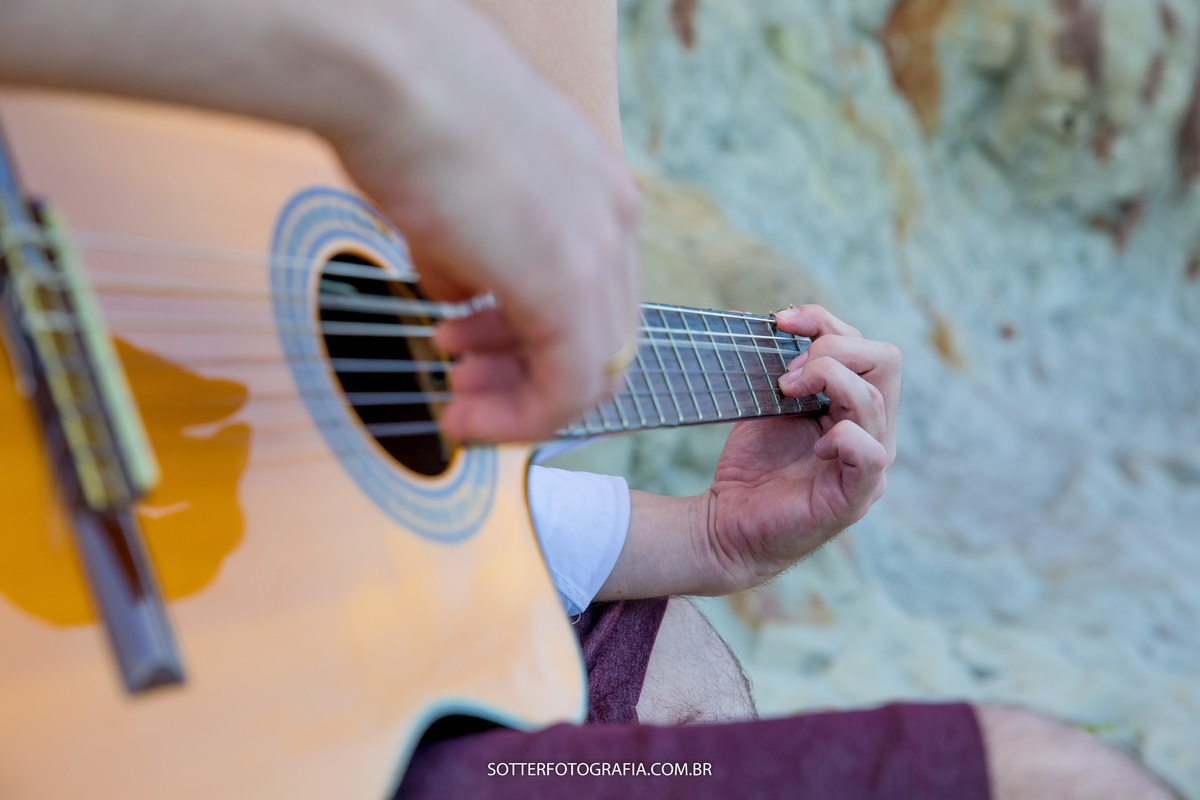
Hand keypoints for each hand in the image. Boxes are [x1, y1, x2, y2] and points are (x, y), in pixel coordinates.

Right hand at [330, 0, 640, 443]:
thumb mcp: (454, 191)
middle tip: (469, 383)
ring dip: (524, 400)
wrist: (385, 71)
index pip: (595, 295)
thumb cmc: (404, 108)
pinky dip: (522, 418)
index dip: (535, 340)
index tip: (474, 352)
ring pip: (593, 371)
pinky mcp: (568, 288)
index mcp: (595, 188)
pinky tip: (467, 417)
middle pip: (603, 338)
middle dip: (529, 374)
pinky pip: (567, 386)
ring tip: (461, 399)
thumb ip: (468, 252)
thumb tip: (454, 292)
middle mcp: (613, 219)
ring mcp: (598, 251)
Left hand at [595, 305, 898, 602]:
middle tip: (788, 372)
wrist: (726, 521)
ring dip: (827, 380)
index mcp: (858, 407)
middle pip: (886, 360)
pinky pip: (869, 454)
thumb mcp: (774, 401)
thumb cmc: (752, 465)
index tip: (780, 322)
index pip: (869, 347)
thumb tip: (791, 325)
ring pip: (874, 399)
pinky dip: (841, 436)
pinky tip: (813, 444)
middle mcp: (873, 432)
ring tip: (786, 391)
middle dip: (833, 348)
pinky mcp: (853, 497)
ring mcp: (869, 466)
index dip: (826, 322)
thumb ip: (795, 368)